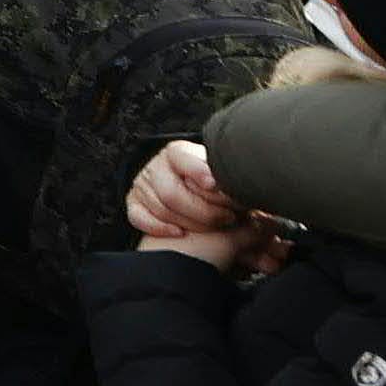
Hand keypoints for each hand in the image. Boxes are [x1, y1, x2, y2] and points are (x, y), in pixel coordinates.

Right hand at [128, 140, 260, 268]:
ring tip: (216, 227)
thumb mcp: (223, 176)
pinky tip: (181, 233)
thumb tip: (251, 193)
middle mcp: (157, 166)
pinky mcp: (133, 203)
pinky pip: (139, 218)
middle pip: (172, 193)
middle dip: (203, 211)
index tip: (215, 186)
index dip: (198, 172)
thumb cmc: (215, 186)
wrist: (192, 190)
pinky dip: (160, 227)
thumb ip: (232, 181)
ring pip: (161, 209)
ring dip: (191, 223)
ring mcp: (143, 185)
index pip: (183, 160)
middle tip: (229, 218)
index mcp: (178, 153)